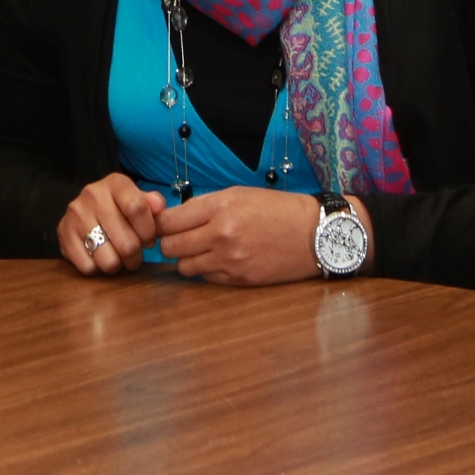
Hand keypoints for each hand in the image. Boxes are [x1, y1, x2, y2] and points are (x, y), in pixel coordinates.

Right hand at [57, 173, 166, 275]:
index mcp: (115, 183)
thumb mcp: (136, 200)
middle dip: (135, 256)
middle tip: (133, 254)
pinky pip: (88, 267)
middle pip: (127, 243)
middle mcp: (93, 194)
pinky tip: (97, 256)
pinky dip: (96, 268)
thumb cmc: (118, 208)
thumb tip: (159, 207)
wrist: (81, 210)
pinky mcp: (63, 234)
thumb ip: (152, 204)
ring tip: (117, 257)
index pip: (137, 208)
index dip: (148, 231)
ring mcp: (76, 215)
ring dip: (117, 265)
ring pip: (108, 260)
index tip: (148, 239)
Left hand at [158, 187, 327, 285]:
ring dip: (186, 260)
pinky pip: (206, 279)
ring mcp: (230, 260)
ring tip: (199, 251)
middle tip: (179, 239)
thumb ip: (205, 205)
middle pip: (170, 247)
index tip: (164, 225)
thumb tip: (175, 217)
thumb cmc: (276, 209)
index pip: (169, 222)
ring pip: (184, 267)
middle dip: (169, 243)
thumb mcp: (238, 194)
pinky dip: (206, 271)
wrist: (312, 234)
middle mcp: (221, 234)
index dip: (162, 224)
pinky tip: (218, 261)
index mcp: (220, 207)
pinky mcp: (240, 280)